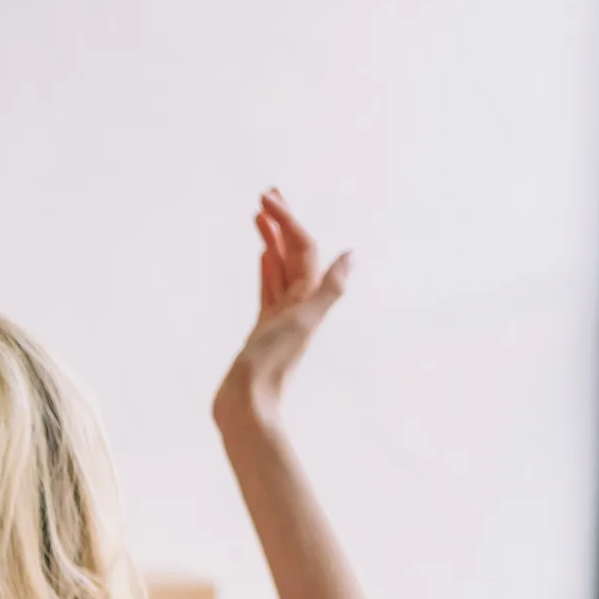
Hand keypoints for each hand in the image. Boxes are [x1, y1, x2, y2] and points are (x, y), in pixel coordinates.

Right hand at [217, 189, 350, 426]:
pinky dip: (267, 267)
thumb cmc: (272, 368)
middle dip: (282, 220)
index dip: (288, 220)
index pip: (302, 248)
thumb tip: (352, 254)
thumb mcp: (303, 324)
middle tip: (267, 192)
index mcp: (308, 298)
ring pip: (279, 266)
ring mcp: (280, 313)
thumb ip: (329, 290)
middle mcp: (298, 302)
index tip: (267, 198)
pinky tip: (263, 255)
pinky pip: (269, 288)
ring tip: (260, 214)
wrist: (246, 405)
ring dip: (272, 239)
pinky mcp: (263, 326)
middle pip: (293, 252)